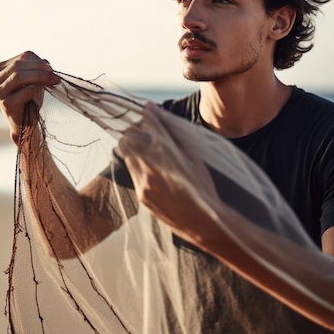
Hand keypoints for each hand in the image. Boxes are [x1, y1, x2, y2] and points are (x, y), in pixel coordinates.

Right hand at [0, 50, 60, 143]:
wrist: (25, 122)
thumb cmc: (29, 98)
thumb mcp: (33, 79)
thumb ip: (37, 68)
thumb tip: (46, 63)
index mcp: (0, 69)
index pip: (23, 57)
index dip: (39, 61)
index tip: (52, 69)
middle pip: (19, 65)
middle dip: (41, 69)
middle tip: (55, 76)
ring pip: (19, 76)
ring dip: (40, 77)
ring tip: (53, 82)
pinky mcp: (6, 104)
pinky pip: (25, 91)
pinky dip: (35, 91)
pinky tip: (39, 95)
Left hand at [120, 103, 220, 247]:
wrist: (205, 223)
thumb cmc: (204, 185)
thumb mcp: (194, 153)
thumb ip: (173, 130)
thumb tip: (152, 110)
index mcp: (166, 151)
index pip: (148, 123)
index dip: (147, 115)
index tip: (149, 112)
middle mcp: (150, 165)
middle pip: (128, 139)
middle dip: (134, 134)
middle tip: (147, 135)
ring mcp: (143, 183)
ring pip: (129, 157)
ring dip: (137, 152)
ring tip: (154, 155)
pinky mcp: (142, 196)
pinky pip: (135, 175)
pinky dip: (142, 169)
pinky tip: (158, 173)